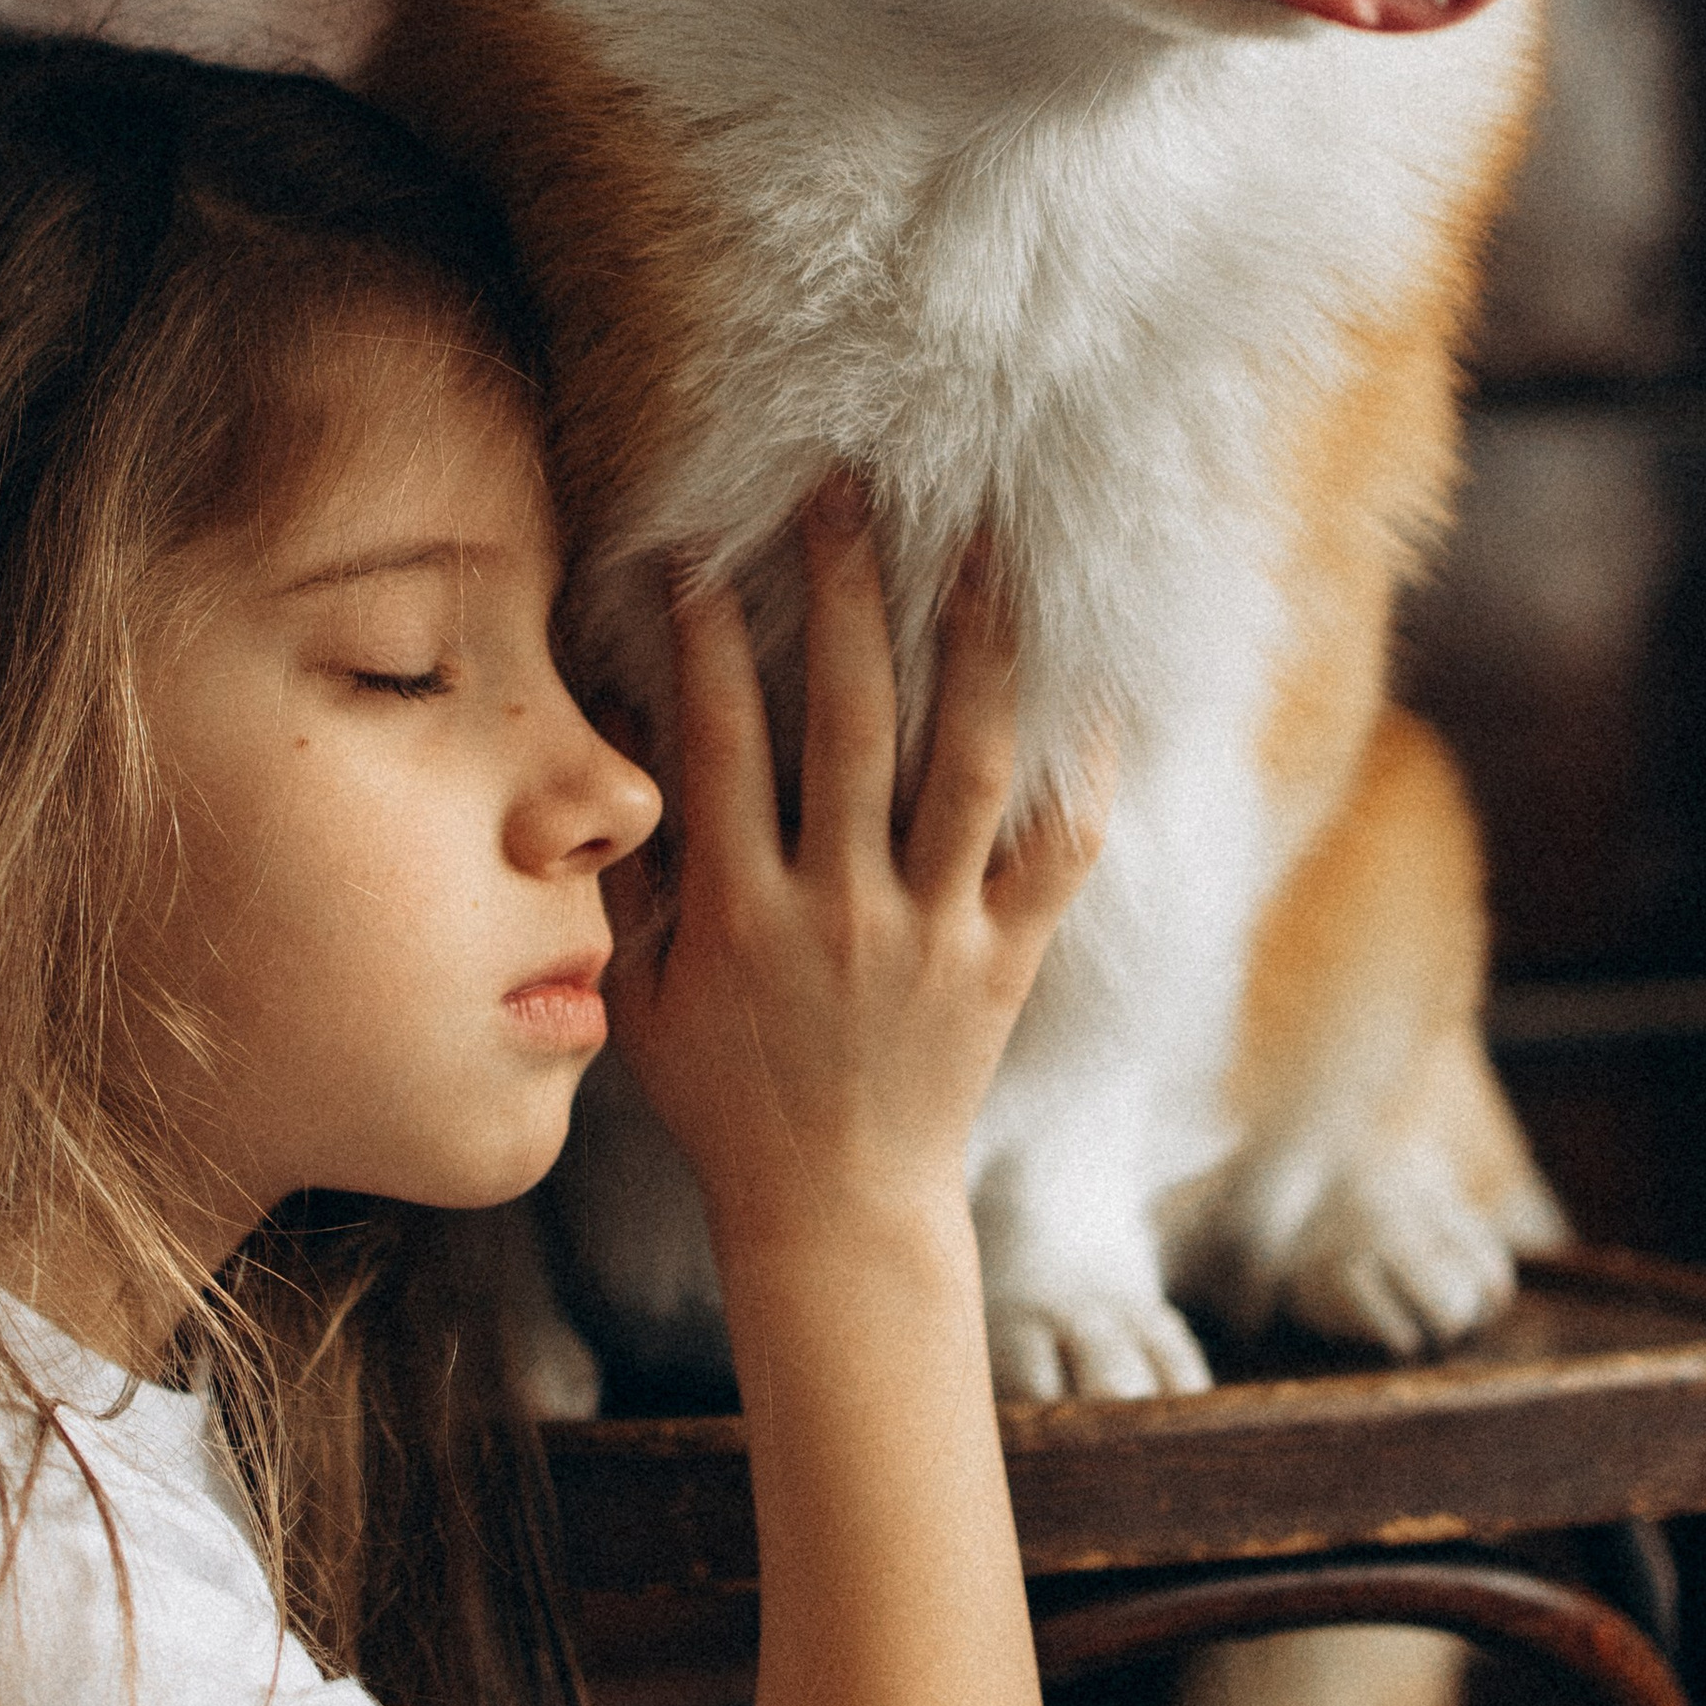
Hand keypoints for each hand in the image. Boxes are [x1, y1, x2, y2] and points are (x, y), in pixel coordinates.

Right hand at [603, 483, 1110, 1254]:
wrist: (834, 1212)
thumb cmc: (723, 1098)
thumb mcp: (644, 997)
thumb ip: (631, 879)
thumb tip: (614, 755)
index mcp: (740, 913)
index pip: (720, 741)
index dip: (704, 638)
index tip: (698, 551)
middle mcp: (842, 910)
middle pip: (852, 720)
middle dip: (847, 593)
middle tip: (847, 494)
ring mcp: (933, 933)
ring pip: (967, 764)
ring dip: (977, 645)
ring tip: (985, 547)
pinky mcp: (1005, 959)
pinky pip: (1055, 852)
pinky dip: (1079, 771)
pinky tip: (1090, 687)